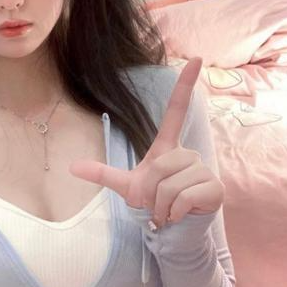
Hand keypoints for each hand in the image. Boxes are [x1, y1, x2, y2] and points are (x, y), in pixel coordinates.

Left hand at [68, 57, 224, 228]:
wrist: (173, 227)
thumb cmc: (153, 202)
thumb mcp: (127, 186)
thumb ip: (103, 174)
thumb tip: (72, 166)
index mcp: (168, 148)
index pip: (176, 112)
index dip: (185, 86)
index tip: (195, 59)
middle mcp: (188, 154)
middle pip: (160, 166)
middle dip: (150, 191)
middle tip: (156, 203)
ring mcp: (204, 170)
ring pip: (170, 186)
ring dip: (161, 205)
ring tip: (167, 210)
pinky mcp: (215, 188)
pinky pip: (183, 197)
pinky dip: (174, 212)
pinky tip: (179, 215)